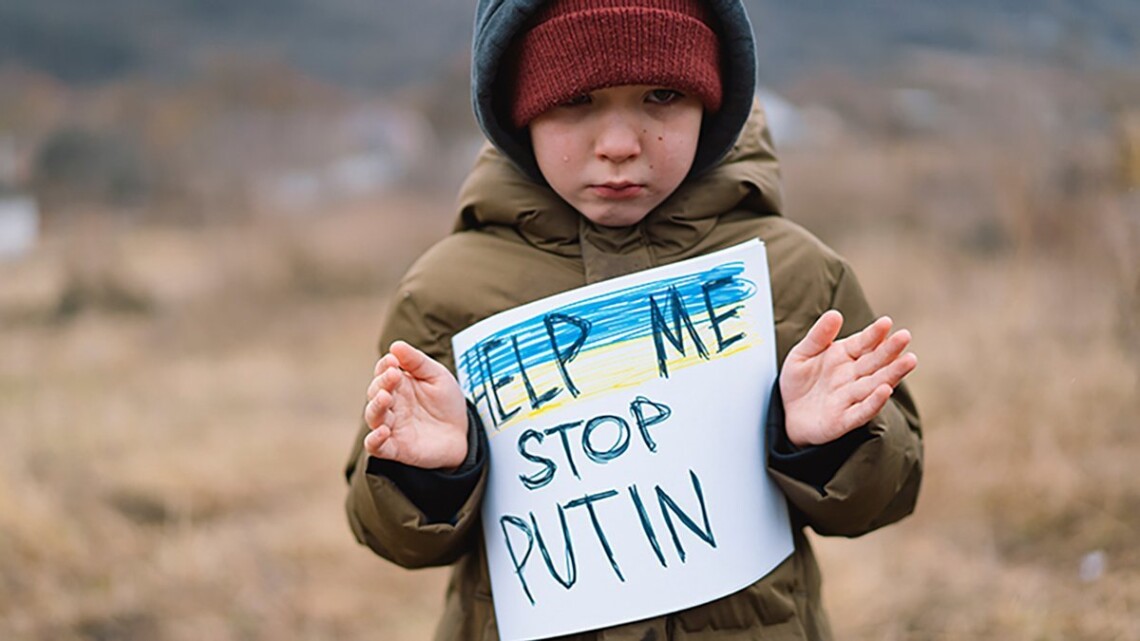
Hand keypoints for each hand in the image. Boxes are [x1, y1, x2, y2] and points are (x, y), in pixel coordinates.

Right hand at [363, 341, 468, 468]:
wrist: (463, 434)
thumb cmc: (446, 403)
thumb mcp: (437, 376)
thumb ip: (417, 362)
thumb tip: (395, 346)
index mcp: (399, 385)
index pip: (383, 372)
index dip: (384, 366)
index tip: (393, 360)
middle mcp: (391, 405)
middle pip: (375, 392)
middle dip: (382, 383)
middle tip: (393, 375)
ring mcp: (392, 426)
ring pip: (373, 416)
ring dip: (376, 406)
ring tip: (385, 397)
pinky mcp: (396, 448)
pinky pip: (376, 446)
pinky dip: (374, 440)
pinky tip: (382, 431)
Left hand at [780, 310, 916, 446]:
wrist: (785, 414)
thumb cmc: (798, 381)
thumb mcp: (803, 353)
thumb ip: (818, 335)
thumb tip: (835, 314)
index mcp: (845, 356)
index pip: (863, 343)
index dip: (874, 333)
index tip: (886, 322)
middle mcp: (853, 376)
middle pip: (875, 362)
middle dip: (890, 350)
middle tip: (905, 336)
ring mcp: (851, 398)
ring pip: (875, 385)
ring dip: (892, 374)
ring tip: (908, 360)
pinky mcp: (844, 420)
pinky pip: (861, 412)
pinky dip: (873, 402)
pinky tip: (885, 391)